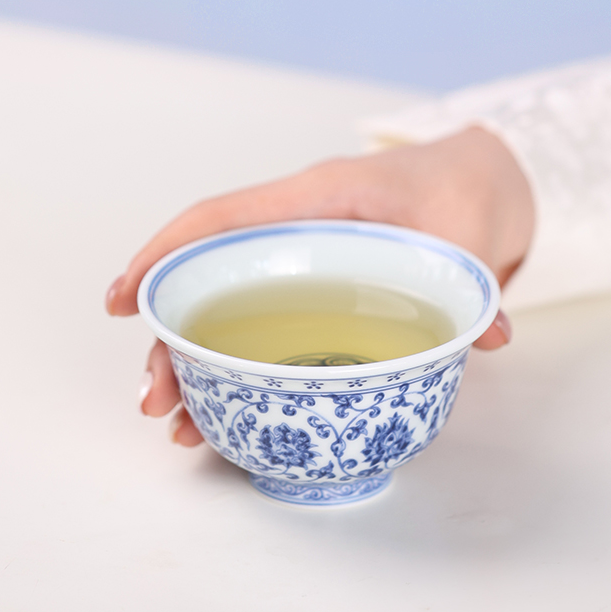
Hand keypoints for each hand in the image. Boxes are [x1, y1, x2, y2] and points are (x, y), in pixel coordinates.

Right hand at [107, 126, 534, 445]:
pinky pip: (262, 334)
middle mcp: (294, 236)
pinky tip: (222, 415)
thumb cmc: (461, 192)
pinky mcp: (312, 300)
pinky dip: (238, 374)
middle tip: (155, 400)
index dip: (163, 255)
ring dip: (196, 369)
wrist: (478, 187)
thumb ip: (473, 283)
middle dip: (172, 341)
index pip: (221, 220)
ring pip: (228, 317)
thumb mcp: (468, 232)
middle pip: (210, 283)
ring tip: (179, 424)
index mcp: (317, 200)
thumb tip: (486, 339)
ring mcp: (299, 271)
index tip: (124, 300)